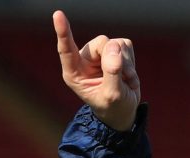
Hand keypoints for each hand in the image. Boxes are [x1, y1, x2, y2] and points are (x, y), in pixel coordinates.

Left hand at [53, 10, 139, 131]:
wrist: (124, 111)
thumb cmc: (112, 107)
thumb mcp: (112, 96)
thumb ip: (112, 73)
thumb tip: (114, 47)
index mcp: (74, 73)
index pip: (66, 49)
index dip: (63, 32)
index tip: (58, 15)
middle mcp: (85, 59)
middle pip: (102, 43)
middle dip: (116, 60)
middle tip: (121, 79)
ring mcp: (100, 53)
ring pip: (116, 43)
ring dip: (126, 65)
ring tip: (124, 82)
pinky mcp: (115, 49)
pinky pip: (126, 45)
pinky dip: (131, 62)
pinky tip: (128, 76)